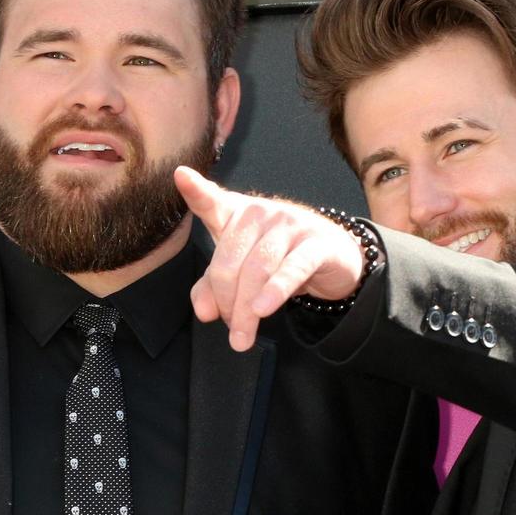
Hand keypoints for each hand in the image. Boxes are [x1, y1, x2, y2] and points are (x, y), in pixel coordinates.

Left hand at [174, 165, 363, 351]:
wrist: (334, 257)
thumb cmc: (279, 259)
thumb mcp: (240, 273)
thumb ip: (212, 289)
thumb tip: (204, 312)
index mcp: (235, 214)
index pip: (212, 202)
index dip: (197, 191)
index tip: (181, 177)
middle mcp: (260, 214)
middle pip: (230, 261)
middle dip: (226, 302)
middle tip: (231, 330)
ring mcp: (290, 225)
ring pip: (258, 270)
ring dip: (246, 310)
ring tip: (243, 337)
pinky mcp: (316, 243)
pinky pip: (292, 269)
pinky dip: (275, 292)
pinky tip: (263, 310)